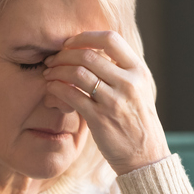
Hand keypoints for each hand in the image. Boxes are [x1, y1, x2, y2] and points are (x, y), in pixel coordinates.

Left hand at [43, 30, 170, 175]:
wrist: (146, 156)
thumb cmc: (138, 121)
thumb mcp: (140, 90)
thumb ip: (122, 70)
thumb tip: (93, 49)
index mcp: (139, 71)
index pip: (110, 39)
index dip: (85, 37)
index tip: (70, 44)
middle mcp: (129, 83)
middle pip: (89, 55)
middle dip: (64, 55)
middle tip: (51, 60)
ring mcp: (114, 101)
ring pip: (78, 73)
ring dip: (57, 71)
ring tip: (48, 74)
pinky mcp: (100, 119)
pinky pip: (72, 96)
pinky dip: (57, 89)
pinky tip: (51, 90)